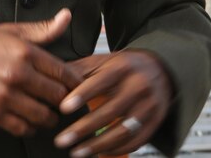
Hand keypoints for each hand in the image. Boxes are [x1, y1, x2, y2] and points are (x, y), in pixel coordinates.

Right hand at [0, 9, 79, 136]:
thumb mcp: (12, 31)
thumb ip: (42, 29)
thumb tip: (66, 16)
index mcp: (25, 52)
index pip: (62, 72)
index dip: (76, 83)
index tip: (80, 88)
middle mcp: (17, 74)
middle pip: (56, 96)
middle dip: (66, 101)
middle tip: (69, 104)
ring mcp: (5, 96)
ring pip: (42, 115)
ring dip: (51, 118)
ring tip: (52, 115)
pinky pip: (22, 128)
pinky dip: (32, 128)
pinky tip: (33, 123)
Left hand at [54, 50, 173, 157]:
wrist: (160, 69)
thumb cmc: (124, 67)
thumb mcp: (103, 61)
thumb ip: (78, 71)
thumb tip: (50, 82)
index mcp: (123, 67)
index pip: (101, 81)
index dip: (82, 95)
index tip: (63, 108)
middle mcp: (139, 86)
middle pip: (111, 111)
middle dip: (83, 129)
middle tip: (62, 140)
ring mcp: (149, 105)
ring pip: (123, 130)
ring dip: (98, 145)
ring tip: (76, 152)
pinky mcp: (155, 122)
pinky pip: (135, 141)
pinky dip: (115, 150)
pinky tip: (99, 153)